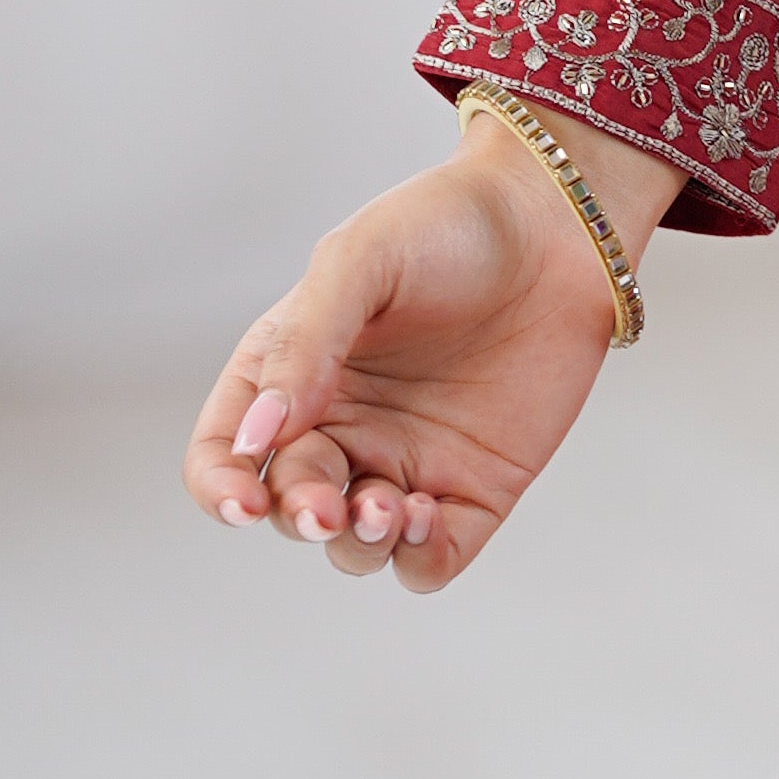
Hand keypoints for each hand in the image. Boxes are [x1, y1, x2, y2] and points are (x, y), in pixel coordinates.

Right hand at [183, 112, 672, 591]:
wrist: (558, 219)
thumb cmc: (447, 225)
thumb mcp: (360, 260)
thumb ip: (304, 343)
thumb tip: (260, 436)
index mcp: (292, 374)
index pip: (226, 453)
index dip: (221, 488)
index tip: (243, 503)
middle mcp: (342, 428)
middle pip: (291, 507)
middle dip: (301, 517)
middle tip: (329, 509)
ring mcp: (406, 463)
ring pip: (355, 546)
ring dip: (358, 544)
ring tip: (386, 508)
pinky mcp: (473, 490)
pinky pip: (430, 558)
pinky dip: (418, 559)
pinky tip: (427, 520)